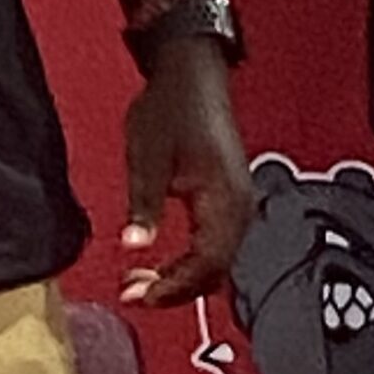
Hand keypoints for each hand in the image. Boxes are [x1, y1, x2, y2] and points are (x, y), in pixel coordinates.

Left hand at [119, 45, 252, 308]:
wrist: (192, 76)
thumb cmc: (171, 109)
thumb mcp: (146, 158)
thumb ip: (144, 205)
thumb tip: (133, 245)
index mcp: (224, 199)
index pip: (208, 264)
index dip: (174, 288)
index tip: (139, 297)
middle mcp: (240, 207)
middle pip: (216, 271)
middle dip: (176, 289)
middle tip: (133, 294)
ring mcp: (238, 203)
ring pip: (217, 261)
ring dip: (182, 277)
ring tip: (141, 281)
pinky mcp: (230, 199)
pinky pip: (216, 245)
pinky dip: (190, 261)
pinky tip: (162, 261)